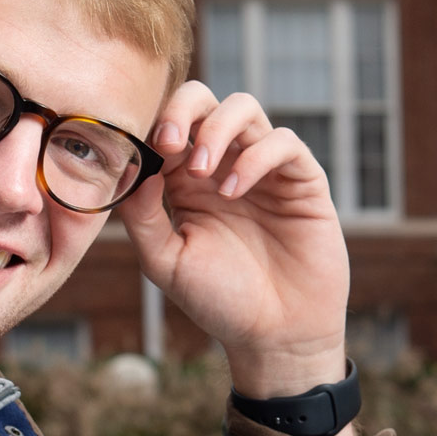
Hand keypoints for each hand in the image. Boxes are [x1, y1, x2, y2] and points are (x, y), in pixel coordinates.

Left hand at [118, 83, 349, 402]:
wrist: (275, 335)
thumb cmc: (219, 301)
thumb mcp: (165, 261)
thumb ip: (142, 215)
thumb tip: (134, 165)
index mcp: (187, 181)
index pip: (168, 125)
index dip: (153, 125)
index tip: (145, 150)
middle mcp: (225, 165)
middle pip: (205, 100)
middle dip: (183, 109)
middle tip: (170, 142)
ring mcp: (264, 170)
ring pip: (244, 108)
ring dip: (216, 129)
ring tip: (203, 172)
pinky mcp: (302, 181)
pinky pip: (282, 142)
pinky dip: (254, 157)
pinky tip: (233, 191)